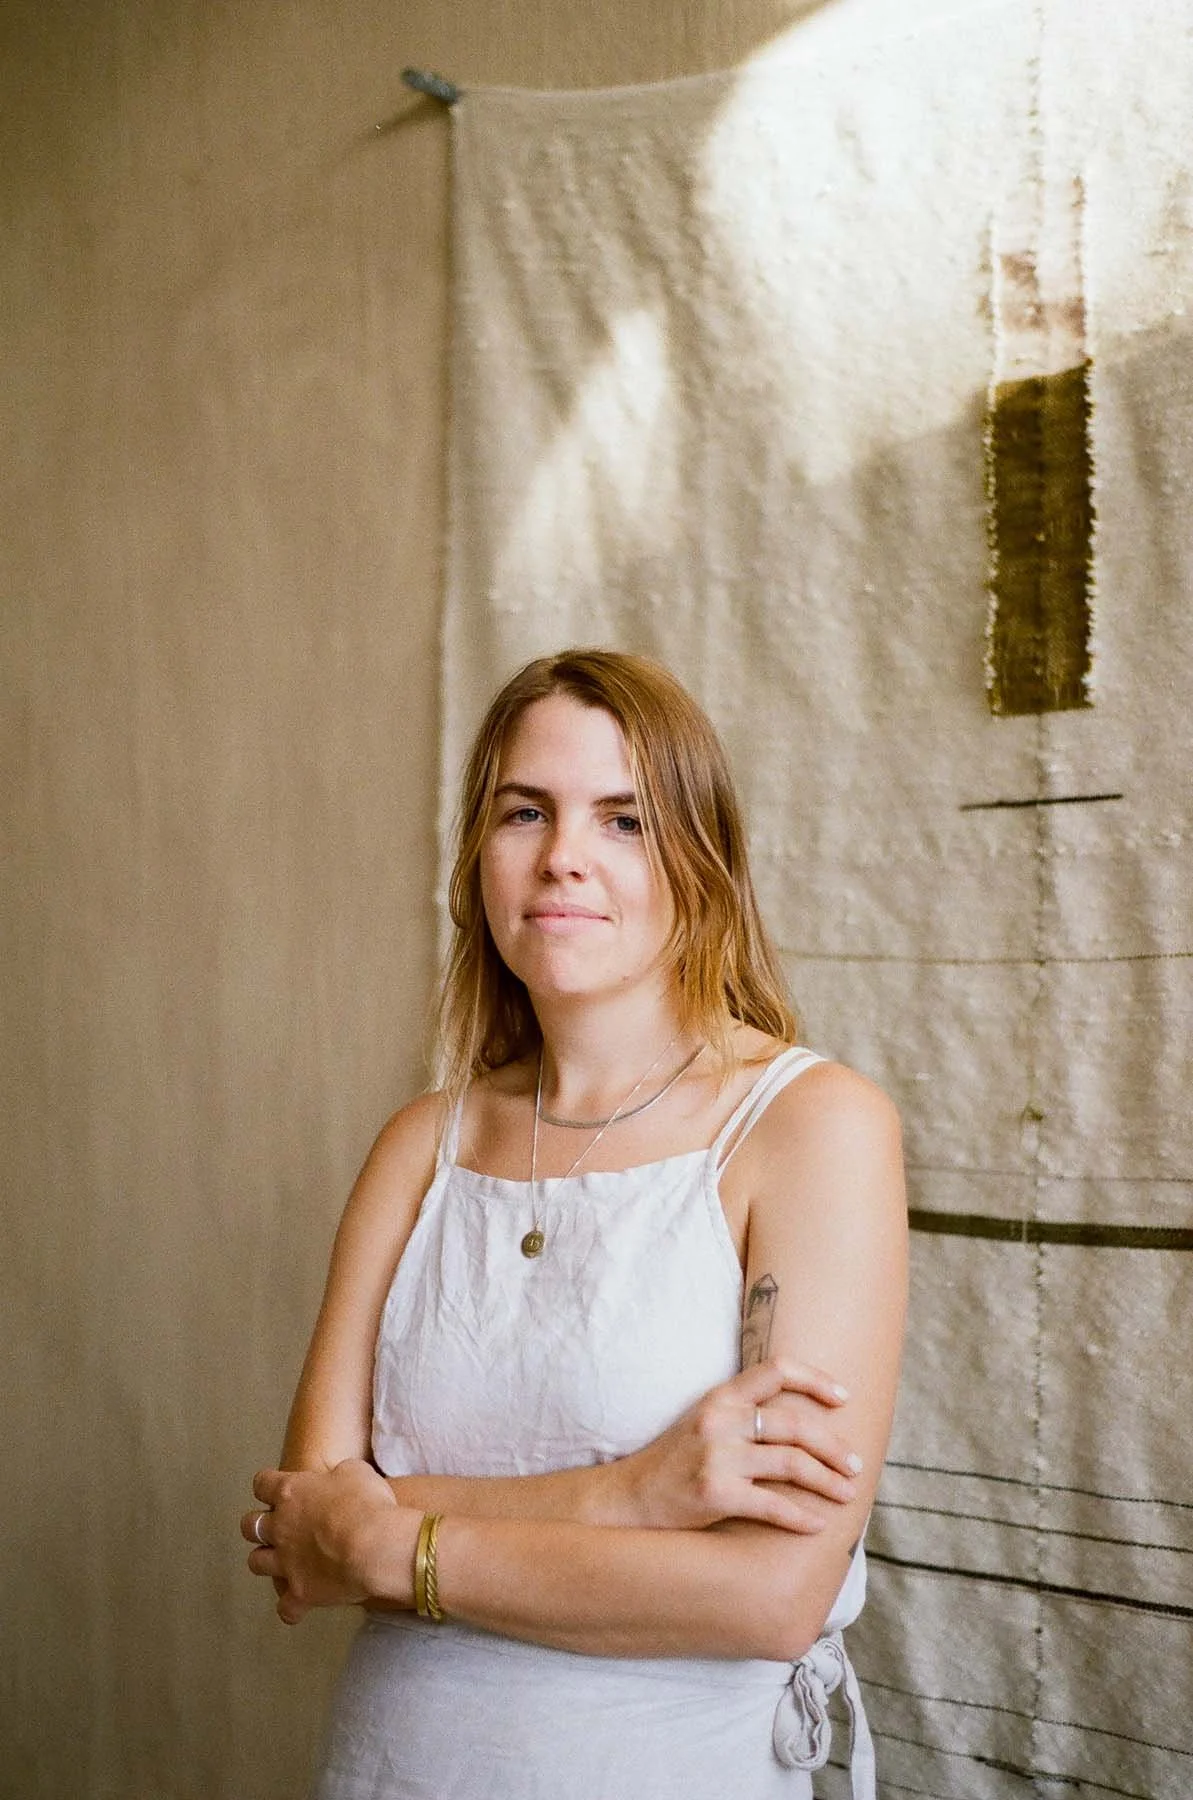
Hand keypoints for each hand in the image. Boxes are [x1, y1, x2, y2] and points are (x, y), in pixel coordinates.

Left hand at [240, 1458, 414, 1624]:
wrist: (375, 1547)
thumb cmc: (367, 1503)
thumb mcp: (355, 1471)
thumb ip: (336, 1475)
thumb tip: (335, 1480)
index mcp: (291, 1493)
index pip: (262, 1483)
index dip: (267, 1484)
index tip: (276, 1487)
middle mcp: (280, 1527)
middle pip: (250, 1525)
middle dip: (258, 1525)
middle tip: (275, 1525)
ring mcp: (286, 1563)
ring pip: (256, 1563)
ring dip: (266, 1561)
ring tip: (280, 1561)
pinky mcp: (300, 1593)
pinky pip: (286, 1608)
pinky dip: (291, 1607)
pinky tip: (300, 1604)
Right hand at [613, 1358, 860, 1532]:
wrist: (629, 1499)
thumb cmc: (674, 1463)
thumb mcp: (704, 1422)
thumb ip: (742, 1414)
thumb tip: (801, 1423)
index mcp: (720, 1396)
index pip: (778, 1370)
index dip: (817, 1379)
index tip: (844, 1399)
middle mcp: (720, 1420)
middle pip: (795, 1423)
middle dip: (833, 1445)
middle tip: (856, 1465)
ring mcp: (717, 1456)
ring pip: (792, 1463)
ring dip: (828, 1480)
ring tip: (847, 1494)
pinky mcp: (715, 1494)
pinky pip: (773, 1504)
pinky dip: (802, 1516)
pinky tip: (817, 1525)